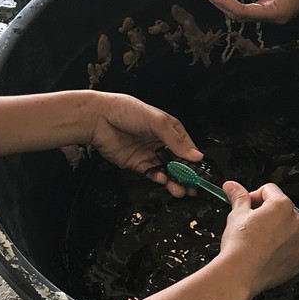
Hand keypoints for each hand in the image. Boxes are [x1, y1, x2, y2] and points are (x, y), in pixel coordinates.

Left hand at [87, 92, 202, 196]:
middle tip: (193, 186)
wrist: (98, 119)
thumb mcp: (157, 122)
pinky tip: (163, 180)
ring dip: (174, 180)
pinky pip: (151, 173)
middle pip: (178, 162)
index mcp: (170, 129)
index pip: (187, 147)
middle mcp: (160, 142)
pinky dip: (158, 178)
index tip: (200, 172)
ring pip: (166, 170)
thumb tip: (195, 155)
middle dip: (186, 174)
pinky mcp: (136, 163)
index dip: (194, 160)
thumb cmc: (126, 111)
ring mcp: (149, 153)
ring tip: (180, 189)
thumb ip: (177, 141)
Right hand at [216, 181, 298, 294]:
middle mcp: (295, 220)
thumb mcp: (236, 215)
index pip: (270, 191)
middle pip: (288, 206)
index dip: (256, 196)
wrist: (240, 272)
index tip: (248, 204)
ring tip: (285, 227)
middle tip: (258, 221)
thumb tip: (232, 186)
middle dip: (273, 211)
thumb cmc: (239, 246)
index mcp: (280, 206)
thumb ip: (238, 197)